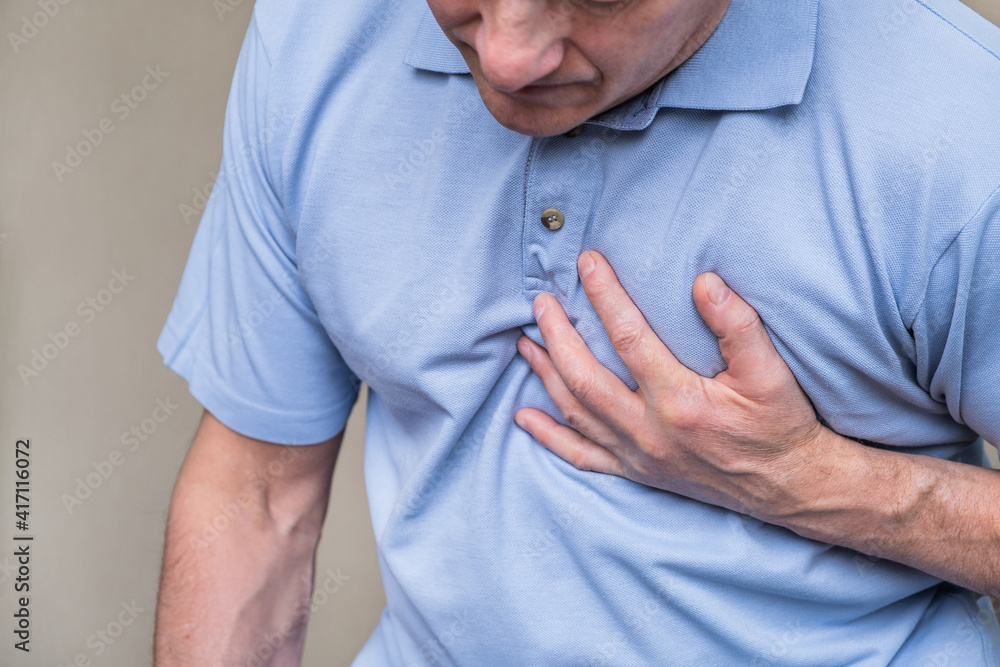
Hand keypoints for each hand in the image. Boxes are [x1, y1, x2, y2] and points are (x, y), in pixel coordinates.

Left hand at [514, 251, 833, 519]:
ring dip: (546, 376)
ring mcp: (638, 455)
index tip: (586, 262)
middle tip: (540, 303)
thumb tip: (704, 282)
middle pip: (584, 376)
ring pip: (576, 412)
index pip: (628, 337)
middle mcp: (649, 431)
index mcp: (679, 401)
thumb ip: (738, 325)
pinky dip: (550, 437)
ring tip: (526, 343)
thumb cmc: (781, 425)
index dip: (604, 295)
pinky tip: (524, 418)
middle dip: (557, 336)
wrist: (789, 486)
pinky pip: (582, 456)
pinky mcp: (637, 472)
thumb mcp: (771, 372)